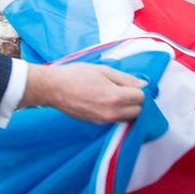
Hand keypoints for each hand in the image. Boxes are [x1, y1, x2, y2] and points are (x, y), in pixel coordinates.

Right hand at [22, 62, 144, 123]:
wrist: (53, 88)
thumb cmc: (75, 75)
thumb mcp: (102, 70)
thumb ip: (125, 78)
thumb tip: (142, 84)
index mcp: (115, 97)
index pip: (141, 98)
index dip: (137, 89)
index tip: (128, 83)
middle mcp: (111, 113)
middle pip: (137, 111)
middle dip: (134, 101)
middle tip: (123, 89)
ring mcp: (103, 120)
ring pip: (126, 118)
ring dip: (125, 108)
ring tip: (112, 95)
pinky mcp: (96, 123)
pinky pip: (114, 120)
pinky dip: (115, 112)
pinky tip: (103, 101)